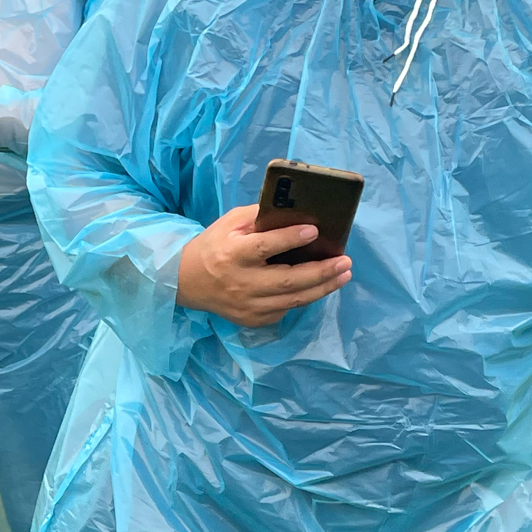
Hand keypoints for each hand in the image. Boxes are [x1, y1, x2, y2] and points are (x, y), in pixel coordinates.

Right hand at [177, 203, 350, 326]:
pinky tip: (320, 286)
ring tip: (344, 274)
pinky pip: (286, 309)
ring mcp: (248, 306)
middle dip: (321, 272)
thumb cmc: (214, 246)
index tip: (314, 231)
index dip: (290, 239)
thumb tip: (295, 212)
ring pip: (293, 300)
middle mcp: (241, 283)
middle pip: (287, 281)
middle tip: (345, 261)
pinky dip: (305, 297)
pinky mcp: (252, 319)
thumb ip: (259, 217)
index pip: (264, 247)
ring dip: (322, 288)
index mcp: (233, 254)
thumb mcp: (229, 223)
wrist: (187, 282)